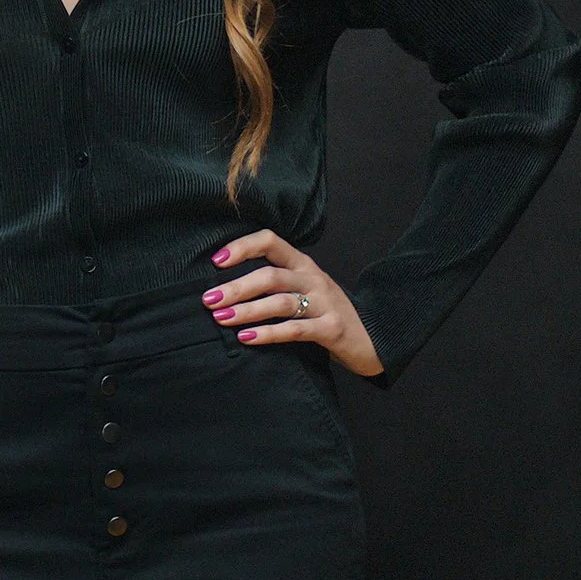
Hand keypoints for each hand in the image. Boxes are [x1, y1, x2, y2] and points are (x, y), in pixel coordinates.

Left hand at [204, 229, 384, 377]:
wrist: (371, 337)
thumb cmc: (325, 312)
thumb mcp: (303, 289)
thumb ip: (273, 283)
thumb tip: (223, 288)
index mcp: (302, 264)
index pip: (270, 241)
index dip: (242, 247)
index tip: (216, 261)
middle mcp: (313, 278)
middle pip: (271, 275)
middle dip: (237, 287)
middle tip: (209, 299)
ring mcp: (325, 302)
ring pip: (280, 302)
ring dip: (247, 310)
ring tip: (221, 319)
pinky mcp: (331, 328)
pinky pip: (295, 330)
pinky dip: (268, 333)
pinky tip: (246, 338)